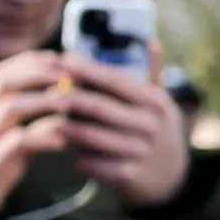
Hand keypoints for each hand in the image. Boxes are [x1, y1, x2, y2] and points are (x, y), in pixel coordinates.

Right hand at [0, 52, 79, 213]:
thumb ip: (33, 117)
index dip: (29, 61)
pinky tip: (61, 140)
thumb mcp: (14, 136)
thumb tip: (64, 95)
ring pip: (7, 108)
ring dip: (42, 101)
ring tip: (68, 104)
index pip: (1, 72)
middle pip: (3, 82)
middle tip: (67, 77)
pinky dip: (40, 137)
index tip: (58, 59)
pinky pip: (13, 144)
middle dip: (37, 74)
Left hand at [50, 53, 192, 211]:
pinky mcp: (129, 174)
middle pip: (97, 106)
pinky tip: (70, 151)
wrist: (171, 178)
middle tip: (47, 95)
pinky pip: (92, 162)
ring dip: (67, 128)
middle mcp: (150, 125)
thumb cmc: (156, 131)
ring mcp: (140, 151)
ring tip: (54, 122)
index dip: (86, 69)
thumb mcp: (160, 103)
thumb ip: (152, 74)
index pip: (114, 80)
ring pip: (90, 135)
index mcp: (154, 101)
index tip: (62, 61)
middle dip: (68, 99)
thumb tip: (152, 42)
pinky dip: (77, 156)